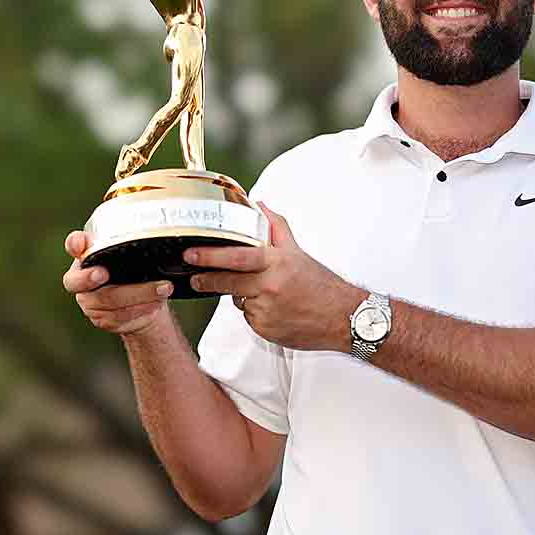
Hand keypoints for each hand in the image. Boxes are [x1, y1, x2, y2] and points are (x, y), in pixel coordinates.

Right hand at [62, 231, 171, 335]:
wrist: (143, 300)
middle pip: (81, 281)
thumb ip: (128, 235)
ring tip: (163, 288)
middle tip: (105, 273)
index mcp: (85, 255)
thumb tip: (140, 208)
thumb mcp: (133, 250)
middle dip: (92, 278)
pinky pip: (119, 317)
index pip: (74, 245)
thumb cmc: (133, 268)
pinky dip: (140, 310)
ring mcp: (90, 302)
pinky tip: (156, 304)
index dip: (74, 244)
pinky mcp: (103, 320)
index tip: (81, 244)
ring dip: (137, 295)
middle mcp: (80, 279)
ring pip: (108, 301)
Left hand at [185, 203, 365, 350]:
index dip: (211, 255)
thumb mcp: (297, 252)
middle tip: (194, 278)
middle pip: (228, 282)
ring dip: (241, 296)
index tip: (191, 253)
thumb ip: (275, 227)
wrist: (343, 318)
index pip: (237, 257)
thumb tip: (259, 205)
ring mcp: (267, 310)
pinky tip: (273, 310)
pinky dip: (255, 313)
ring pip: (239, 301)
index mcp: (277, 263)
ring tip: (264, 293)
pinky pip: (250, 318)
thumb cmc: (321, 285)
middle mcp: (271, 286)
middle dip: (207, 279)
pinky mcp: (266, 330)